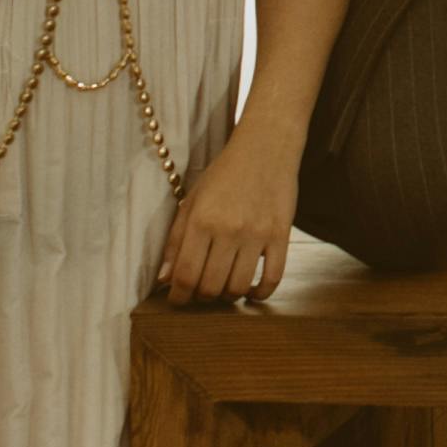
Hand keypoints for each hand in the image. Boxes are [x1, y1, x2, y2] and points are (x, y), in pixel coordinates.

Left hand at [155, 120, 297, 305]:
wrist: (266, 147)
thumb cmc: (225, 173)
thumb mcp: (192, 200)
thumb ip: (176, 240)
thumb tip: (164, 279)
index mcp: (201, 220)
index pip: (184, 274)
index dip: (178, 296)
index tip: (177, 300)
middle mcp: (228, 229)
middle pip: (210, 286)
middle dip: (201, 298)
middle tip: (200, 293)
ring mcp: (257, 233)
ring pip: (239, 287)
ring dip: (228, 297)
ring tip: (224, 288)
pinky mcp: (281, 234)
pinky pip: (273, 278)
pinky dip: (260, 293)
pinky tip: (252, 291)